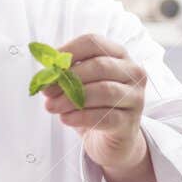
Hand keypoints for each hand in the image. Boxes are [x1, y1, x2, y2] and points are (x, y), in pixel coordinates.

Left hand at [38, 33, 148, 172]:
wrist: (112, 139)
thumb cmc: (94, 106)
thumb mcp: (80, 85)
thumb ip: (65, 74)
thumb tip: (46, 72)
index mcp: (118, 55)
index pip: (93, 42)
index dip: (68, 51)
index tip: (50, 65)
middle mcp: (132, 73)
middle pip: (100, 66)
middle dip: (69, 78)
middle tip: (47, 91)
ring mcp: (135, 97)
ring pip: (104, 91)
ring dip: (71, 98)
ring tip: (52, 106)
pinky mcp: (130, 122)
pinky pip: (105, 116)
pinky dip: (81, 117)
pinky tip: (65, 119)